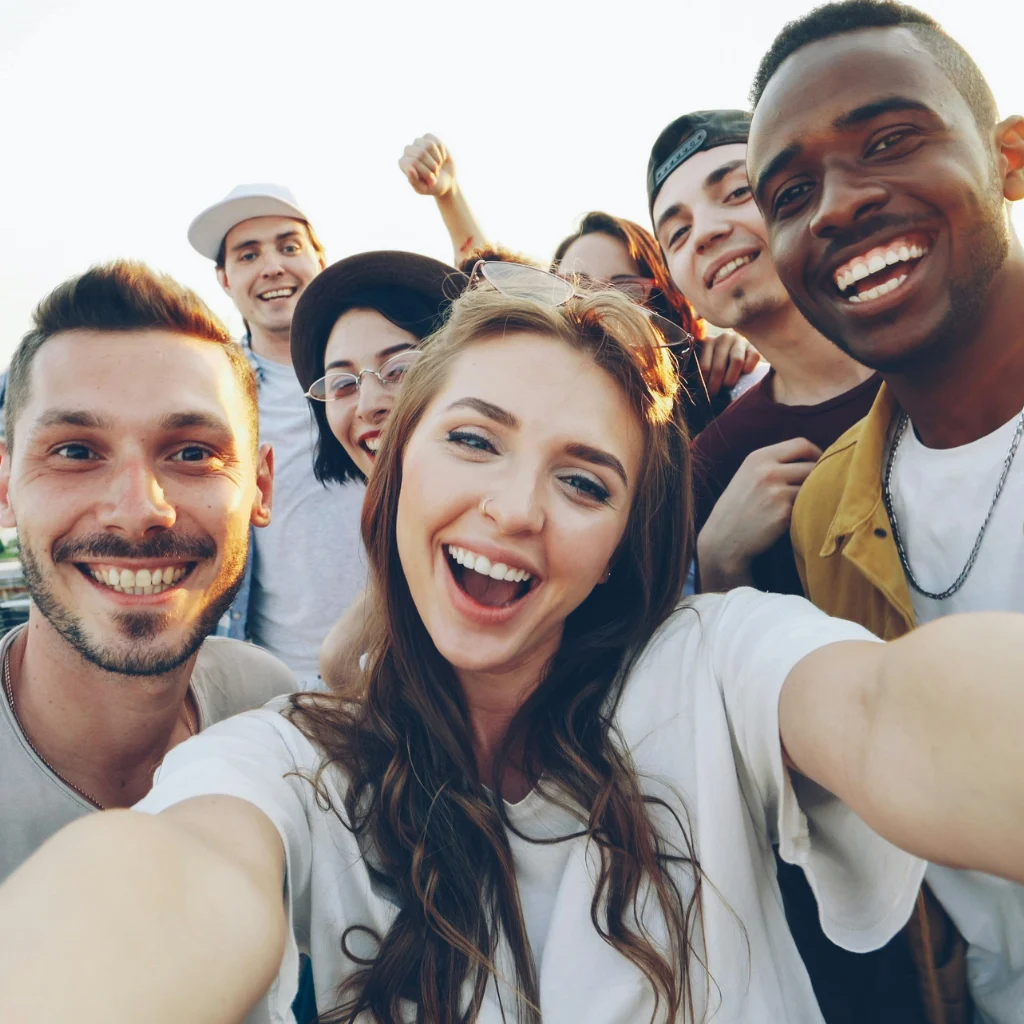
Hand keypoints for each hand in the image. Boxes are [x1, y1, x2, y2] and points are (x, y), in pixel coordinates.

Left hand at [399, 134, 456, 197]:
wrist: (446, 180)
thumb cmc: (432, 186)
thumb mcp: (423, 188)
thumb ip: (414, 181)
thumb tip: (409, 169)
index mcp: (404, 164)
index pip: (412, 162)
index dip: (425, 172)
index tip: (431, 180)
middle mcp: (408, 151)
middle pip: (421, 153)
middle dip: (432, 166)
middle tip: (435, 173)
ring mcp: (418, 143)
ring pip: (429, 145)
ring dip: (437, 160)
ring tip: (437, 166)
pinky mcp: (429, 138)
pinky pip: (437, 143)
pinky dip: (442, 153)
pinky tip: (441, 158)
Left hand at [696, 329, 761, 397]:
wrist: (739, 351)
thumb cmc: (720, 360)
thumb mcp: (708, 361)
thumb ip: (705, 370)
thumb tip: (702, 390)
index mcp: (709, 341)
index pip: (705, 366)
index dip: (705, 382)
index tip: (706, 392)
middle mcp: (724, 338)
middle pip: (719, 366)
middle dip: (716, 384)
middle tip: (715, 394)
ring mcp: (740, 340)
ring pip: (736, 361)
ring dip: (731, 378)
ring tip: (728, 386)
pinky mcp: (754, 346)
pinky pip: (753, 357)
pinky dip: (749, 368)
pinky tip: (744, 374)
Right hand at [697, 437, 821, 590]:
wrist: (722, 540)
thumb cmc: (738, 509)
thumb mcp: (748, 476)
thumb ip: (774, 464)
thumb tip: (813, 459)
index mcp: (757, 458)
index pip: (800, 445)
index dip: (818, 453)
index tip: (823, 464)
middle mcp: (766, 471)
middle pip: (812, 465)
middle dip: (820, 477)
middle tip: (817, 489)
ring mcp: (775, 492)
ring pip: (813, 487)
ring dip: (814, 496)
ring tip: (805, 505)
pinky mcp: (783, 513)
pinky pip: (808, 506)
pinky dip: (807, 510)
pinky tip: (797, 518)